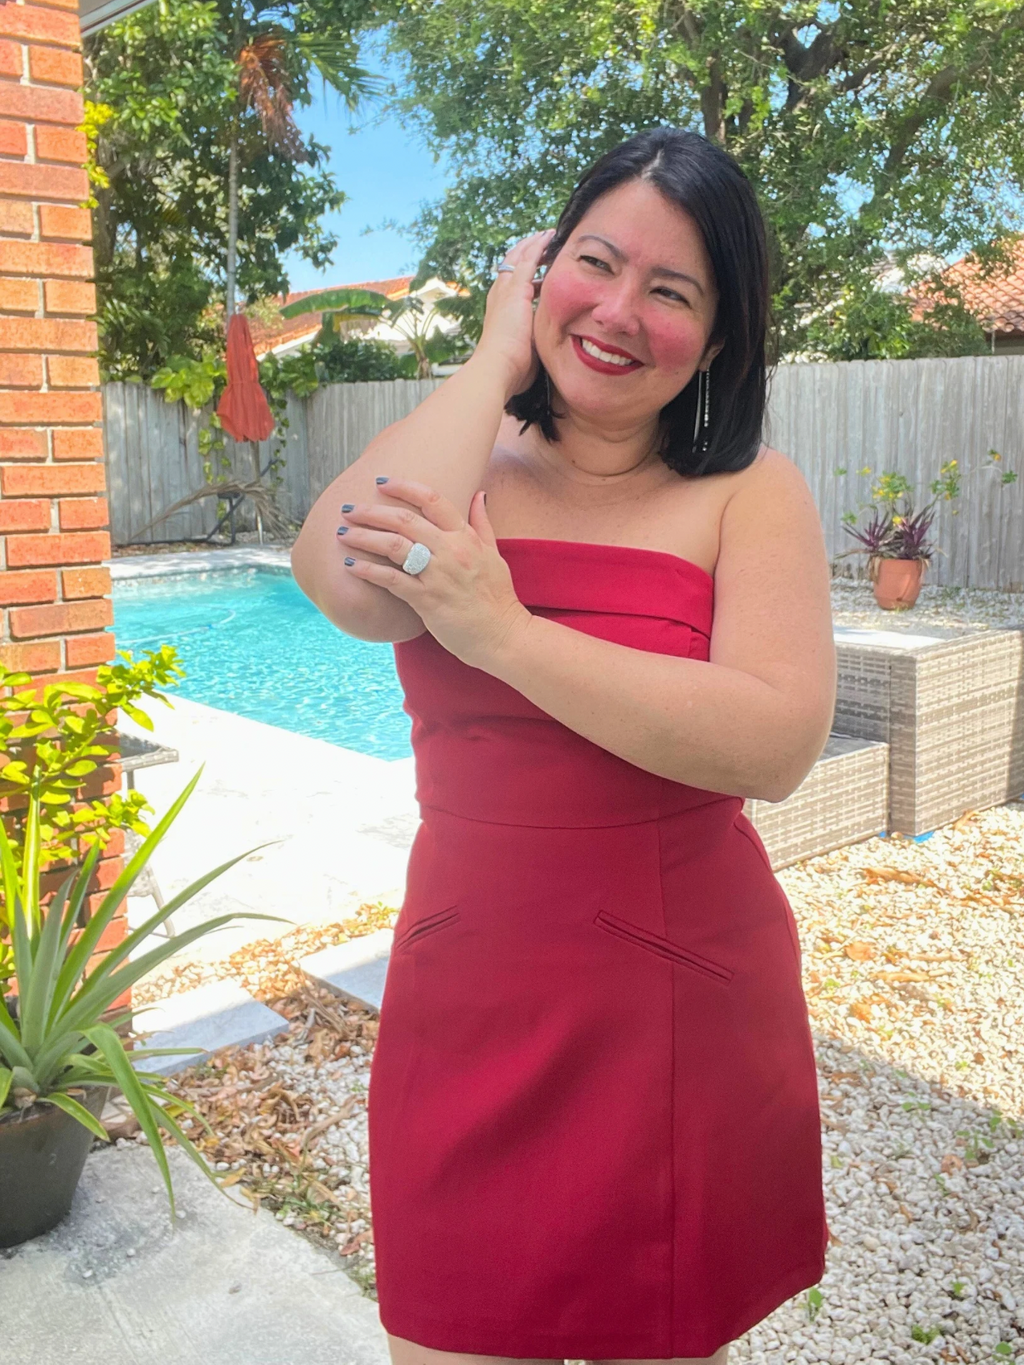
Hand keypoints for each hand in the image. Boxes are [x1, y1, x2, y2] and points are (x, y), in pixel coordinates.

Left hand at [337, 478, 532, 670]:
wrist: (503, 635)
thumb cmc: (498, 597)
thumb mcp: (494, 554)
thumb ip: (482, 523)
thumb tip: (480, 494)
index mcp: (466, 537)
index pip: (433, 499)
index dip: (404, 487)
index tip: (382, 482)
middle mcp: (451, 551)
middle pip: (405, 520)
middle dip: (372, 511)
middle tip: (348, 509)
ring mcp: (438, 575)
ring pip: (394, 546)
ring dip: (364, 537)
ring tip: (343, 534)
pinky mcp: (427, 600)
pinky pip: (391, 580)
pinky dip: (368, 571)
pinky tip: (351, 566)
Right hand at [473, 229, 554, 401]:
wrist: (498, 367)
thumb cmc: (510, 367)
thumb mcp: (524, 348)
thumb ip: (533, 339)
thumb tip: (548, 346)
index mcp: (499, 310)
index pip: (511, 283)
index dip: (523, 273)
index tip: (538, 267)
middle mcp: (499, 295)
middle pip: (511, 265)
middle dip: (526, 253)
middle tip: (541, 242)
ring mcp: (506, 290)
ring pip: (519, 258)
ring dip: (533, 245)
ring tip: (546, 235)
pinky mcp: (516, 289)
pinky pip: (529, 259)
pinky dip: (538, 245)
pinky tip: (549, 235)